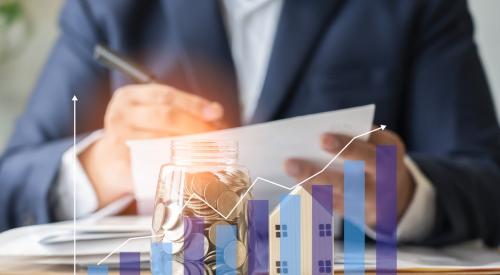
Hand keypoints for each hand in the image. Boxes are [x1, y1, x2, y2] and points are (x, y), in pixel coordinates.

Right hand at [80, 84, 223, 207]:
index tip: (215, 112)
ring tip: (211, 151)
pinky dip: (176, 165)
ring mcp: (118, 141)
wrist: (109, 162)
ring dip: (191, 147)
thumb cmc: (140, 134)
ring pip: (162, 141)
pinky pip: (155, 165)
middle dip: (196, 125)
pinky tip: (193, 167)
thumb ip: (181, 110)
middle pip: (165, 116)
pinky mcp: (122, 166)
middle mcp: (120, 115)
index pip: (166, 95)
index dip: (193, 103)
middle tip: (217, 136)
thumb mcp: (154, 114)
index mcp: (129, 96)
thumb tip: (216, 114)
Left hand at [284, 127, 414, 226]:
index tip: (321, 139)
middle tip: (290, 162)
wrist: (396, 192)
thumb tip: (324, 128)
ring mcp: (366, 203)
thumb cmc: (380, 154)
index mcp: (388, 161)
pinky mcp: (353, 213)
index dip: (345, 147)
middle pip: (346, 183)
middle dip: (316, 173)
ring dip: (308, 184)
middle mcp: (379, 187)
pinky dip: (310, 194)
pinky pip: (329, 205)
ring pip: (333, 197)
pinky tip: (294, 182)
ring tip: (289, 170)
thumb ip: (360, 134)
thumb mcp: (381, 141)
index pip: (367, 155)